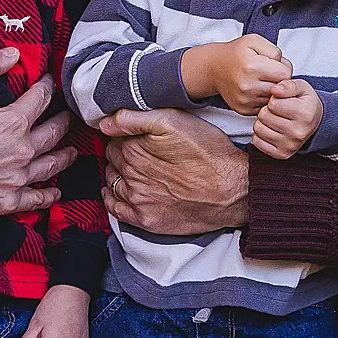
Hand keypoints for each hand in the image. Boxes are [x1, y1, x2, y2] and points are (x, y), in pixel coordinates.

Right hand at [0, 47, 76, 217]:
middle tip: (69, 116)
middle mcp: (21, 150)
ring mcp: (15, 177)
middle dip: (64, 121)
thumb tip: (12, 53)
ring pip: (50, 165)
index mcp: (13, 122)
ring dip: (64, 156)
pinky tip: (54, 191)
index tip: (49, 82)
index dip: (47, 86)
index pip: (41, 98)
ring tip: (71, 151)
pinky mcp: (6, 200)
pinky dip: (47, 195)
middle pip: (54, 132)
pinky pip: (34, 199)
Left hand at [99, 109, 250, 234]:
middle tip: (136, 150)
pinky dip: (111, 198)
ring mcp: (137, 199)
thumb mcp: (175, 121)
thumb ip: (134, 118)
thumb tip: (104, 123)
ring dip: (116, 173)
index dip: (124, 132)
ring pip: (112, 180)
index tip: (133, 133)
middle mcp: (131, 174)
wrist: (233, 190)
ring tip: (130, 168)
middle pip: (112, 158)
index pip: (114, 136)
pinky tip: (115, 192)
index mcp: (134, 148)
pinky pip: (115, 210)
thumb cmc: (210, 153)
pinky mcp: (145, 219)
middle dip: (119, 152)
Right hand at [182, 35, 291, 114]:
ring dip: (273, 91)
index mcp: (251, 66)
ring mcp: (245, 100)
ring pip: (274, 99)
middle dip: (280, 80)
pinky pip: (265, 107)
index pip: (285, 73)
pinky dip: (264, 99)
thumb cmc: (236, 53)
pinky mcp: (243, 110)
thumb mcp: (254, 41)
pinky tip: (257, 89)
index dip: (284, 67)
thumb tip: (286, 68)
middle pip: (281, 88)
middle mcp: (247, 86)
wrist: (214, 68)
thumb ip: (275, 51)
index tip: (276, 65)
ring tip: (263, 81)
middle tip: (269, 73)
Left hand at [252, 79, 322, 158]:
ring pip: (258, 129)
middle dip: (267, 110)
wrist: (314, 123)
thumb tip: (274, 89)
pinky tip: (271, 130)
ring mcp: (290, 146)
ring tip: (274, 119)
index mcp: (305, 114)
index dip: (273, 99)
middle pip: (264, 116)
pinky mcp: (282, 154)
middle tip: (277, 111)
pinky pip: (257, 142)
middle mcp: (299, 132)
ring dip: (262, 122)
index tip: (281, 101)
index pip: (273, 103)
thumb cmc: (304, 103)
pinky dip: (260, 134)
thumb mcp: (301, 87)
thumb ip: (287, 84)